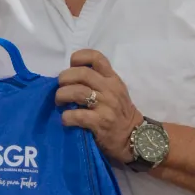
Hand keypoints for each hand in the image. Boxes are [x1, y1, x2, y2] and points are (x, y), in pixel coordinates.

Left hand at [56, 50, 142, 164]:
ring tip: (60, 102)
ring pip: (77, 92)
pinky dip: (66, 116)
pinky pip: (77, 115)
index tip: (71, 65)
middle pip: (82, 73)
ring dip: (62, 96)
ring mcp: (106, 106)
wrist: (134, 138)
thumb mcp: (115, 91)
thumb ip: (98, 81)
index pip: (97, 58)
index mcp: (113, 79)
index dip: (79, 57)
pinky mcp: (101, 122)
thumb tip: (70, 76)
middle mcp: (110, 89)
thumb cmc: (119, 113)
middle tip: (60, 88)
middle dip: (64, 78)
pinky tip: (66, 119)